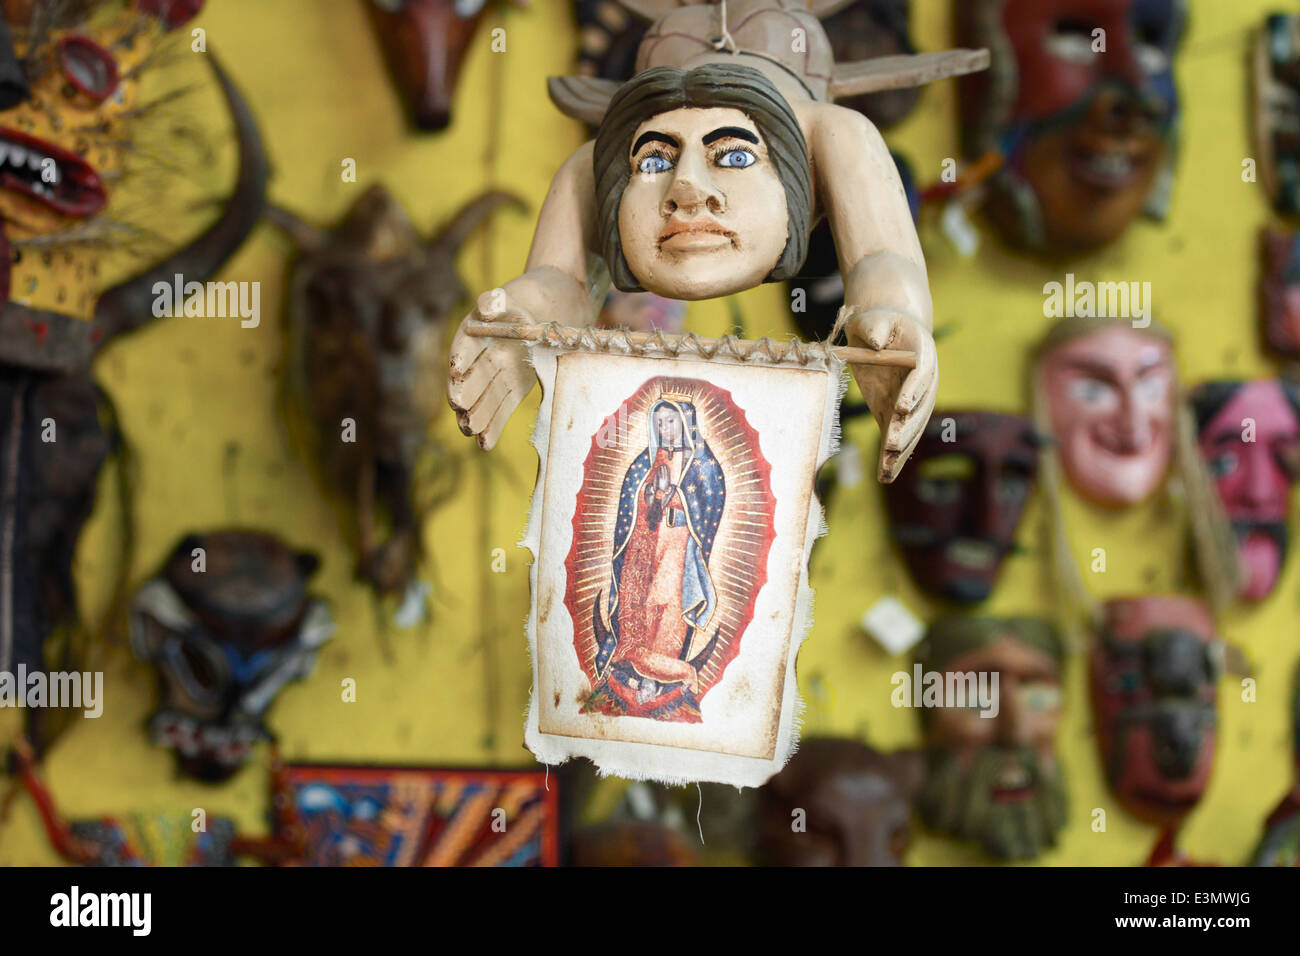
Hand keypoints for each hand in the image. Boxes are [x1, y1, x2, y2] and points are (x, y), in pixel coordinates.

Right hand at [447, 288, 538, 449]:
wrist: (535, 319)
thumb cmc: (515, 307)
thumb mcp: (505, 299)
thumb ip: (493, 301)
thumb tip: (486, 305)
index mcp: (472, 336)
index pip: (464, 348)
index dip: (461, 359)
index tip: (457, 370)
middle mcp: (478, 361)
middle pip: (470, 380)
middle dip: (465, 394)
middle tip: (460, 406)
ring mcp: (493, 380)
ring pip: (483, 401)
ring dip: (476, 417)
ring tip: (470, 431)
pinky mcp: (509, 394)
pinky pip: (499, 412)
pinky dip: (492, 428)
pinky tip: (484, 444)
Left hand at [841, 306, 936, 482]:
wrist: (887, 331)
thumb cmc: (879, 322)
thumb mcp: (873, 319)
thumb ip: (875, 328)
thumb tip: (877, 343)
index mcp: (922, 354)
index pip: (920, 376)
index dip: (911, 393)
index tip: (900, 409)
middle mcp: (925, 382)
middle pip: (919, 408)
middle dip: (905, 429)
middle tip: (891, 446)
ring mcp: (914, 401)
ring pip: (911, 429)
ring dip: (900, 450)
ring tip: (887, 472)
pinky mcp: (897, 413)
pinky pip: (897, 436)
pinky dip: (893, 457)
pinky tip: (885, 476)